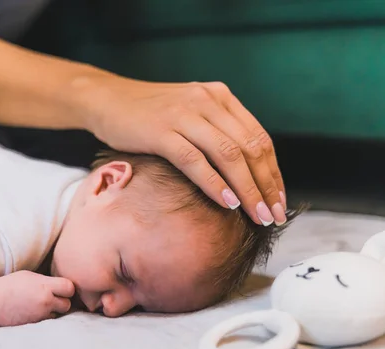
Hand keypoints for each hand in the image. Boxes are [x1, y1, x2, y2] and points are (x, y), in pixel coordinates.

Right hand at [0, 270, 74, 326]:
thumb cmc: (10, 285)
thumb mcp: (31, 276)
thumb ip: (47, 281)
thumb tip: (62, 285)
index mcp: (44, 286)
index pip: (70, 288)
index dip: (67, 288)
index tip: (60, 287)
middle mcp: (45, 301)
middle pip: (67, 304)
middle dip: (62, 301)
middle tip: (53, 297)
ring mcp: (40, 315)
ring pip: (58, 315)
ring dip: (54, 311)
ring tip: (41, 305)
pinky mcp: (34, 325)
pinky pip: (47, 321)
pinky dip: (44, 317)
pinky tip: (35, 311)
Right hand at [84, 77, 286, 225]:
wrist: (106, 99)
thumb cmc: (148, 113)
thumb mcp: (190, 112)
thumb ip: (216, 130)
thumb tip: (244, 170)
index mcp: (220, 97)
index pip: (259, 138)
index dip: (273, 172)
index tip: (278, 200)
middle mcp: (207, 101)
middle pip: (250, 148)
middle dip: (267, 185)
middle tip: (275, 215)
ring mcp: (184, 114)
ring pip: (229, 155)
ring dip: (247, 189)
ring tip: (258, 216)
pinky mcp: (161, 131)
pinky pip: (195, 160)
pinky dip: (215, 184)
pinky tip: (228, 204)